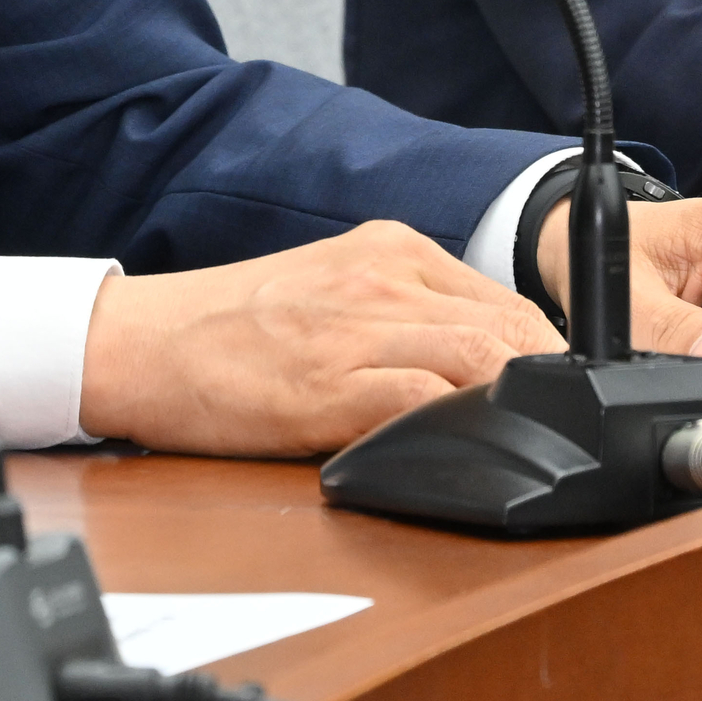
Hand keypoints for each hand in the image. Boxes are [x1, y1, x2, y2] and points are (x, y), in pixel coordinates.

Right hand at [76, 222, 560, 456]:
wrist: (140, 341)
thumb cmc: (231, 328)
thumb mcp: (333, 290)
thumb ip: (408, 313)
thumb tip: (489, 365)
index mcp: (389, 249)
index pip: (510, 300)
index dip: (552, 359)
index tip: (561, 399)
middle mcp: (381, 276)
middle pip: (514, 328)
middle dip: (550, 387)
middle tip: (559, 433)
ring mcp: (355, 329)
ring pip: (482, 359)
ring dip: (513, 407)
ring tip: (522, 445)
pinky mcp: (326, 385)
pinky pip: (422, 404)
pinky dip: (456, 430)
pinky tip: (461, 452)